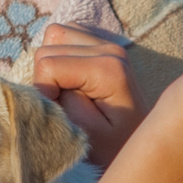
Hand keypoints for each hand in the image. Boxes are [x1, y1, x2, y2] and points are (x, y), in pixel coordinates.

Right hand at [28, 23, 143, 164]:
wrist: (142, 145)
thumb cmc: (114, 147)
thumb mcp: (85, 135)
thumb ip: (60, 105)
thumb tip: (40, 82)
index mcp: (108, 68)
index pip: (48, 64)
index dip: (44, 91)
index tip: (61, 115)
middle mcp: (110, 48)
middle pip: (47, 48)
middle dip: (47, 80)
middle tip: (64, 106)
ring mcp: (107, 42)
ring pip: (54, 36)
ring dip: (51, 64)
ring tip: (67, 92)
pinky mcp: (101, 43)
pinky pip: (65, 36)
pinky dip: (59, 55)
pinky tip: (71, 79)